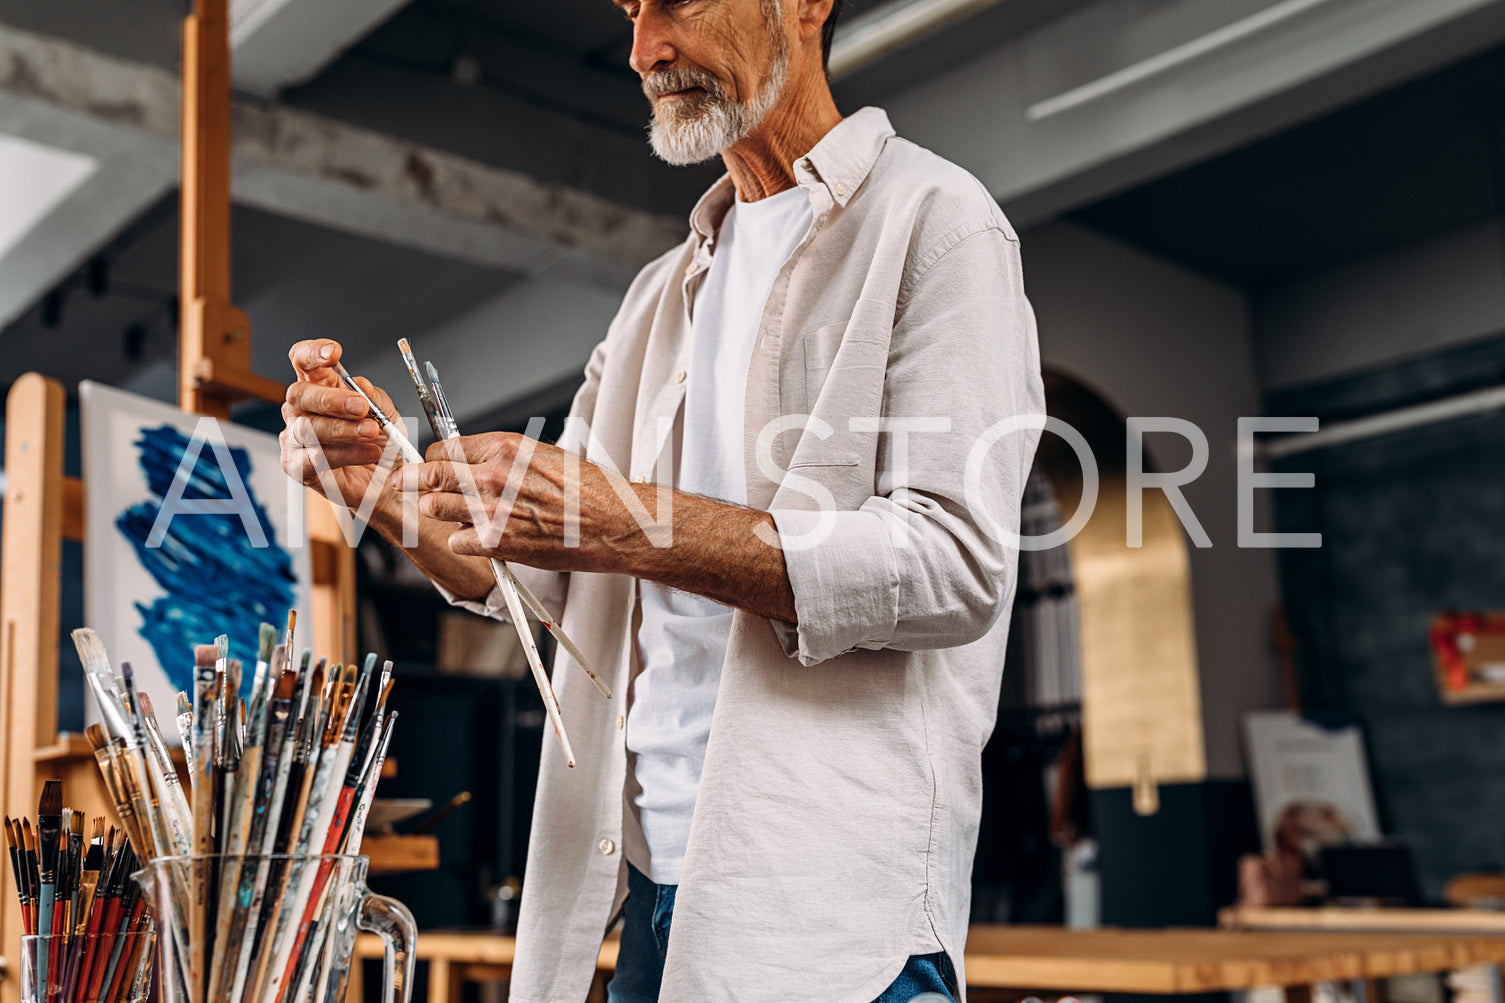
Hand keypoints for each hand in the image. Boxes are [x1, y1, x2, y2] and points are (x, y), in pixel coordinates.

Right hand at [280, 339, 401, 507]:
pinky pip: (313, 458)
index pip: (303, 361)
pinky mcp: (298, 466)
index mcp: (320, 388)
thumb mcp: (387, 414)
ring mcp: (295, 438)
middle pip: (300, 394)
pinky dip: (345, 454)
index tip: (334, 353)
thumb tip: (361, 385)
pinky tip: (368, 453)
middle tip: (361, 407)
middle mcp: (301, 410)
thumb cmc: (381, 443)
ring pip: (307, 428)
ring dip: (343, 429)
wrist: (388, 482)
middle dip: (331, 399)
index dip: (312, 353)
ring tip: (372, 433)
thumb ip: (375, 398)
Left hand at [398, 432, 656, 572]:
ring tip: (461, 515)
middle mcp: (493, 474)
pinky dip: (465, 541)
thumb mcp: (543, 454)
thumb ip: (503, 456)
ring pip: (435, 508)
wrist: (611, 523)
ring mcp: (492, 509)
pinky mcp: (496, 542)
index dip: (433, 458)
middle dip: (410, 480)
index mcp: (505, 446)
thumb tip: (473, 459)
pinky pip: (457, 540)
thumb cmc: (586, 489)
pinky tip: (483, 538)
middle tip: (399, 484)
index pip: (444, 448)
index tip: (429, 465)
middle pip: (428, 474)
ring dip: (443, 512)